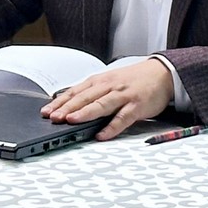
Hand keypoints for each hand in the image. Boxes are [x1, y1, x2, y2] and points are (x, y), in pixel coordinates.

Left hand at [41, 59, 174, 140]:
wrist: (161, 73)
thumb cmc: (132, 80)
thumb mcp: (109, 82)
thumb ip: (91, 93)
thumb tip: (69, 105)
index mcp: (99, 81)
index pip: (75, 92)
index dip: (59, 102)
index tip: (45, 112)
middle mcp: (109, 87)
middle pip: (84, 98)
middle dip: (67, 108)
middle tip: (53, 117)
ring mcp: (123, 96)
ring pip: (101, 105)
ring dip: (85, 113)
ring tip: (71, 121)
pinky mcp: (137, 106)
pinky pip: (122, 118)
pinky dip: (111, 127)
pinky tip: (102, 135)